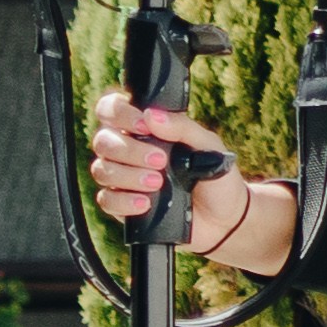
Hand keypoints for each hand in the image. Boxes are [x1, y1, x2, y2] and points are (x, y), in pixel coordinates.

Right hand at [87, 90, 290, 271]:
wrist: (225, 217)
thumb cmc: (216, 173)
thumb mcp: (208, 145)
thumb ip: (182, 127)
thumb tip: (152, 115)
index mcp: (144, 128)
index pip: (111, 109)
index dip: (119, 113)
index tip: (143, 125)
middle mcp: (127, 150)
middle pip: (103, 141)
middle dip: (129, 150)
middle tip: (161, 161)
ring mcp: (122, 178)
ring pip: (101, 170)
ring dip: (128, 175)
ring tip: (157, 183)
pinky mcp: (122, 205)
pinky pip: (106, 200)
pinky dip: (123, 201)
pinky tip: (145, 203)